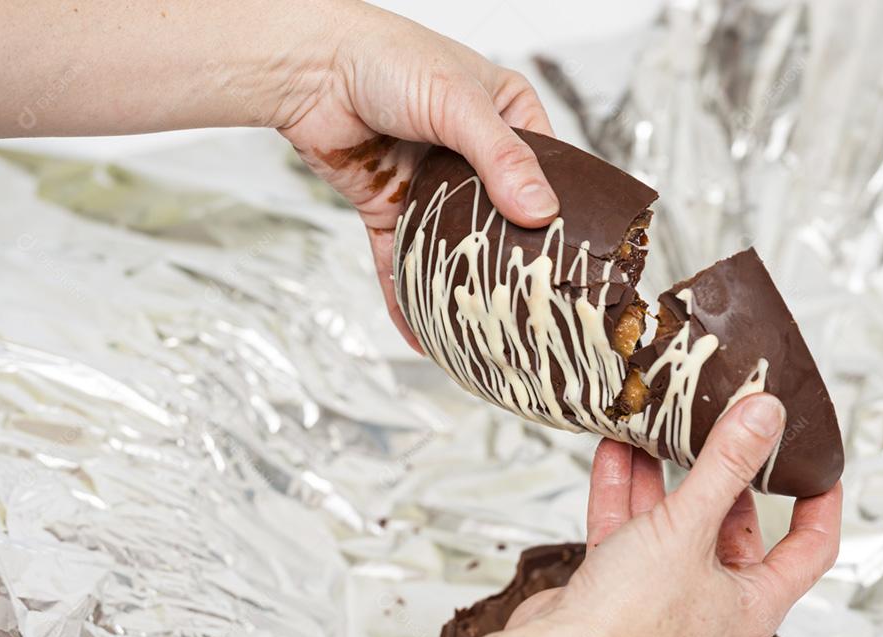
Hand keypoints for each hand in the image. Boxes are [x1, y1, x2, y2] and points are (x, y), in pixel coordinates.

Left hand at [278, 1, 558, 351]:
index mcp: (504, 114)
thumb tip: (540, 212)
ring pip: (453, 242)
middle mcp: (471, 152)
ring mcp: (430, 183)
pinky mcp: (390, 207)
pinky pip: (402, 259)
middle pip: (500, 214)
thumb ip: (501, 157)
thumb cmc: (389, 58)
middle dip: (511, 258)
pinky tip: (425, 332)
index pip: (544, 169)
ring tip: (488, 328)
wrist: (310, 69)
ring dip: (462, 282)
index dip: (557, 209)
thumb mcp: (459, 102)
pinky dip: (408, 295)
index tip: (572, 253)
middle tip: (534, 304)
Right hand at [508, 393, 842, 636]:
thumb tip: (763, 419)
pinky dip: (624, 488)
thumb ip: (726, 467)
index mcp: (751, 603)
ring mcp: (663, 592)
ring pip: (674, 522)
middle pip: (734, 528)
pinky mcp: (618, 584)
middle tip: (731, 433)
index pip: (808, 550)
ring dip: (666, 476)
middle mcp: (711, 600)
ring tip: (667, 430)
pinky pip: (629, 527)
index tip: (818, 468)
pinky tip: (617, 450)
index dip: (820, 506)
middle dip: (725, 477)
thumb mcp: (688, 528)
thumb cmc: (628, 622)